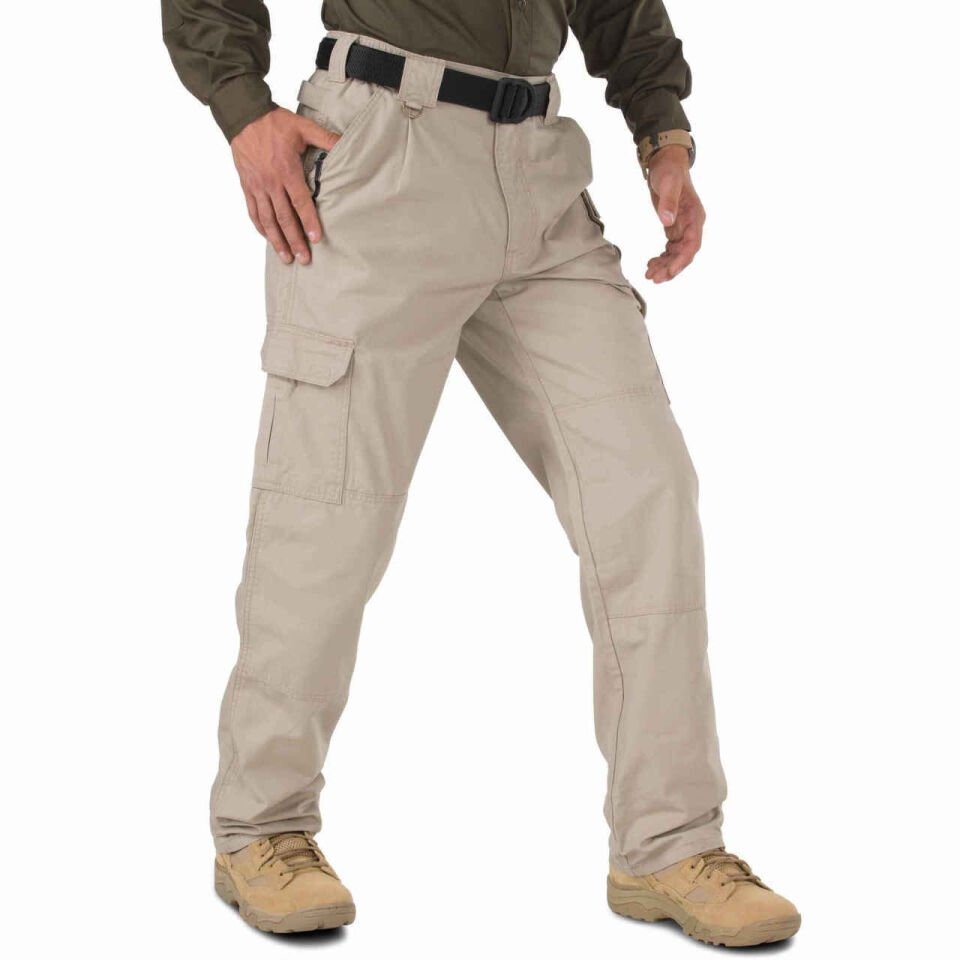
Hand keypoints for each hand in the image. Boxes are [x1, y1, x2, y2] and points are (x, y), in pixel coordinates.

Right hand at [231, 108, 339, 264]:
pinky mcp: (247, 185)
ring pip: (267, 219)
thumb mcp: (303, 126)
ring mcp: (257, 186)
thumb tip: (346, 143)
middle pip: (284, 218)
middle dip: (294, 240)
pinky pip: (253, 211)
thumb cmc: (274, 122)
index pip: (300, 202)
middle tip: (304, 259)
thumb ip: (325, 138)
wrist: (243, 116)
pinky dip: (261, 227)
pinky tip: (268, 239)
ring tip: (286, 257)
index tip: (316, 239)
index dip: (309, 222)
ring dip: (277, 240)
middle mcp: (271, 182)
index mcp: (286, 170)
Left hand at [644, 145, 705, 282]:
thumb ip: (668, 202)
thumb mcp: (667, 183)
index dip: (682, 261)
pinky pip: (670, 249)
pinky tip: (650, 264)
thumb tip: (667, 221)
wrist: (666, 162)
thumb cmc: (668, 171)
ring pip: (677, 254)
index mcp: (694, 216)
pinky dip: (662, 258)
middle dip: (671, 268)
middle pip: (684, 253)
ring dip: (665, 266)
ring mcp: (683, 227)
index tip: (669, 273)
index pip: (692, 245)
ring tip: (649, 274)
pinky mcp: (674, 228)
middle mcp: (692, 225)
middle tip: (653, 278)